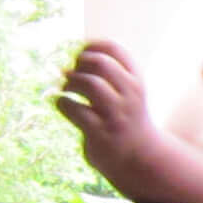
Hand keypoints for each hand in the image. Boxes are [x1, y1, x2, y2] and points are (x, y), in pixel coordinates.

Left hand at [56, 40, 166, 184]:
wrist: (140, 156)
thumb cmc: (126, 117)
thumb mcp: (128, 92)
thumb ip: (110, 73)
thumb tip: (74, 53)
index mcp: (137, 80)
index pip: (115, 49)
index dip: (91, 46)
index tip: (80, 55)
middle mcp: (130, 95)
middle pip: (101, 63)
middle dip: (79, 64)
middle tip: (71, 72)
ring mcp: (116, 115)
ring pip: (90, 83)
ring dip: (71, 82)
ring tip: (66, 88)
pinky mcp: (100, 133)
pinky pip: (74, 109)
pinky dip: (62, 103)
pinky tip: (64, 105)